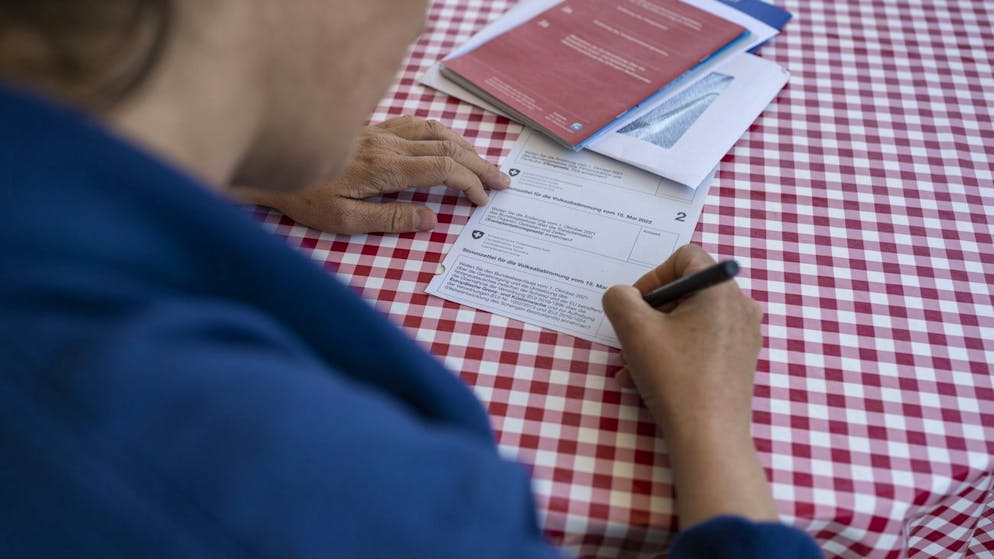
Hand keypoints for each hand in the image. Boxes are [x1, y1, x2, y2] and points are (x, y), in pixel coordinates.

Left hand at [233, 116, 509, 233]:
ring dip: (465, 146)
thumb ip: (391, 219)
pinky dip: (442, 132)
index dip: (468, 182)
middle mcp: (388, 144)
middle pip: (447, 146)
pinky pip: (417, 123)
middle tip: (503, 182)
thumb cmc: (304, 198)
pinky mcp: (372, 129)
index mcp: (384, 168)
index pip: (441, 168)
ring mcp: (380, 132)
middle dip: (479, 164)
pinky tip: (449, 142)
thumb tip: (432, 218)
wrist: (270, 166)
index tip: (483, 200)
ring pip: (435, 130)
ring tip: (484, 164)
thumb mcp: (345, 221)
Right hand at [602, 244, 762, 436]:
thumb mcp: (634, 329)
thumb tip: (623, 296)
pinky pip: (701, 344)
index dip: (653, 276)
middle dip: (650, 314)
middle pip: (685, 291)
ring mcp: (744, 336)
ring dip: (656, 339)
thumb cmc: (674, 376)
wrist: (709, 436)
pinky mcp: (740, 361)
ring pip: (689, 321)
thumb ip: (620, 298)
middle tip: (631, 339)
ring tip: (633, 367)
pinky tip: (648, 382)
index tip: (636, 307)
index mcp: (721, 289)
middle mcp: (740, 306)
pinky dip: (674, 355)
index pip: (684, 257)